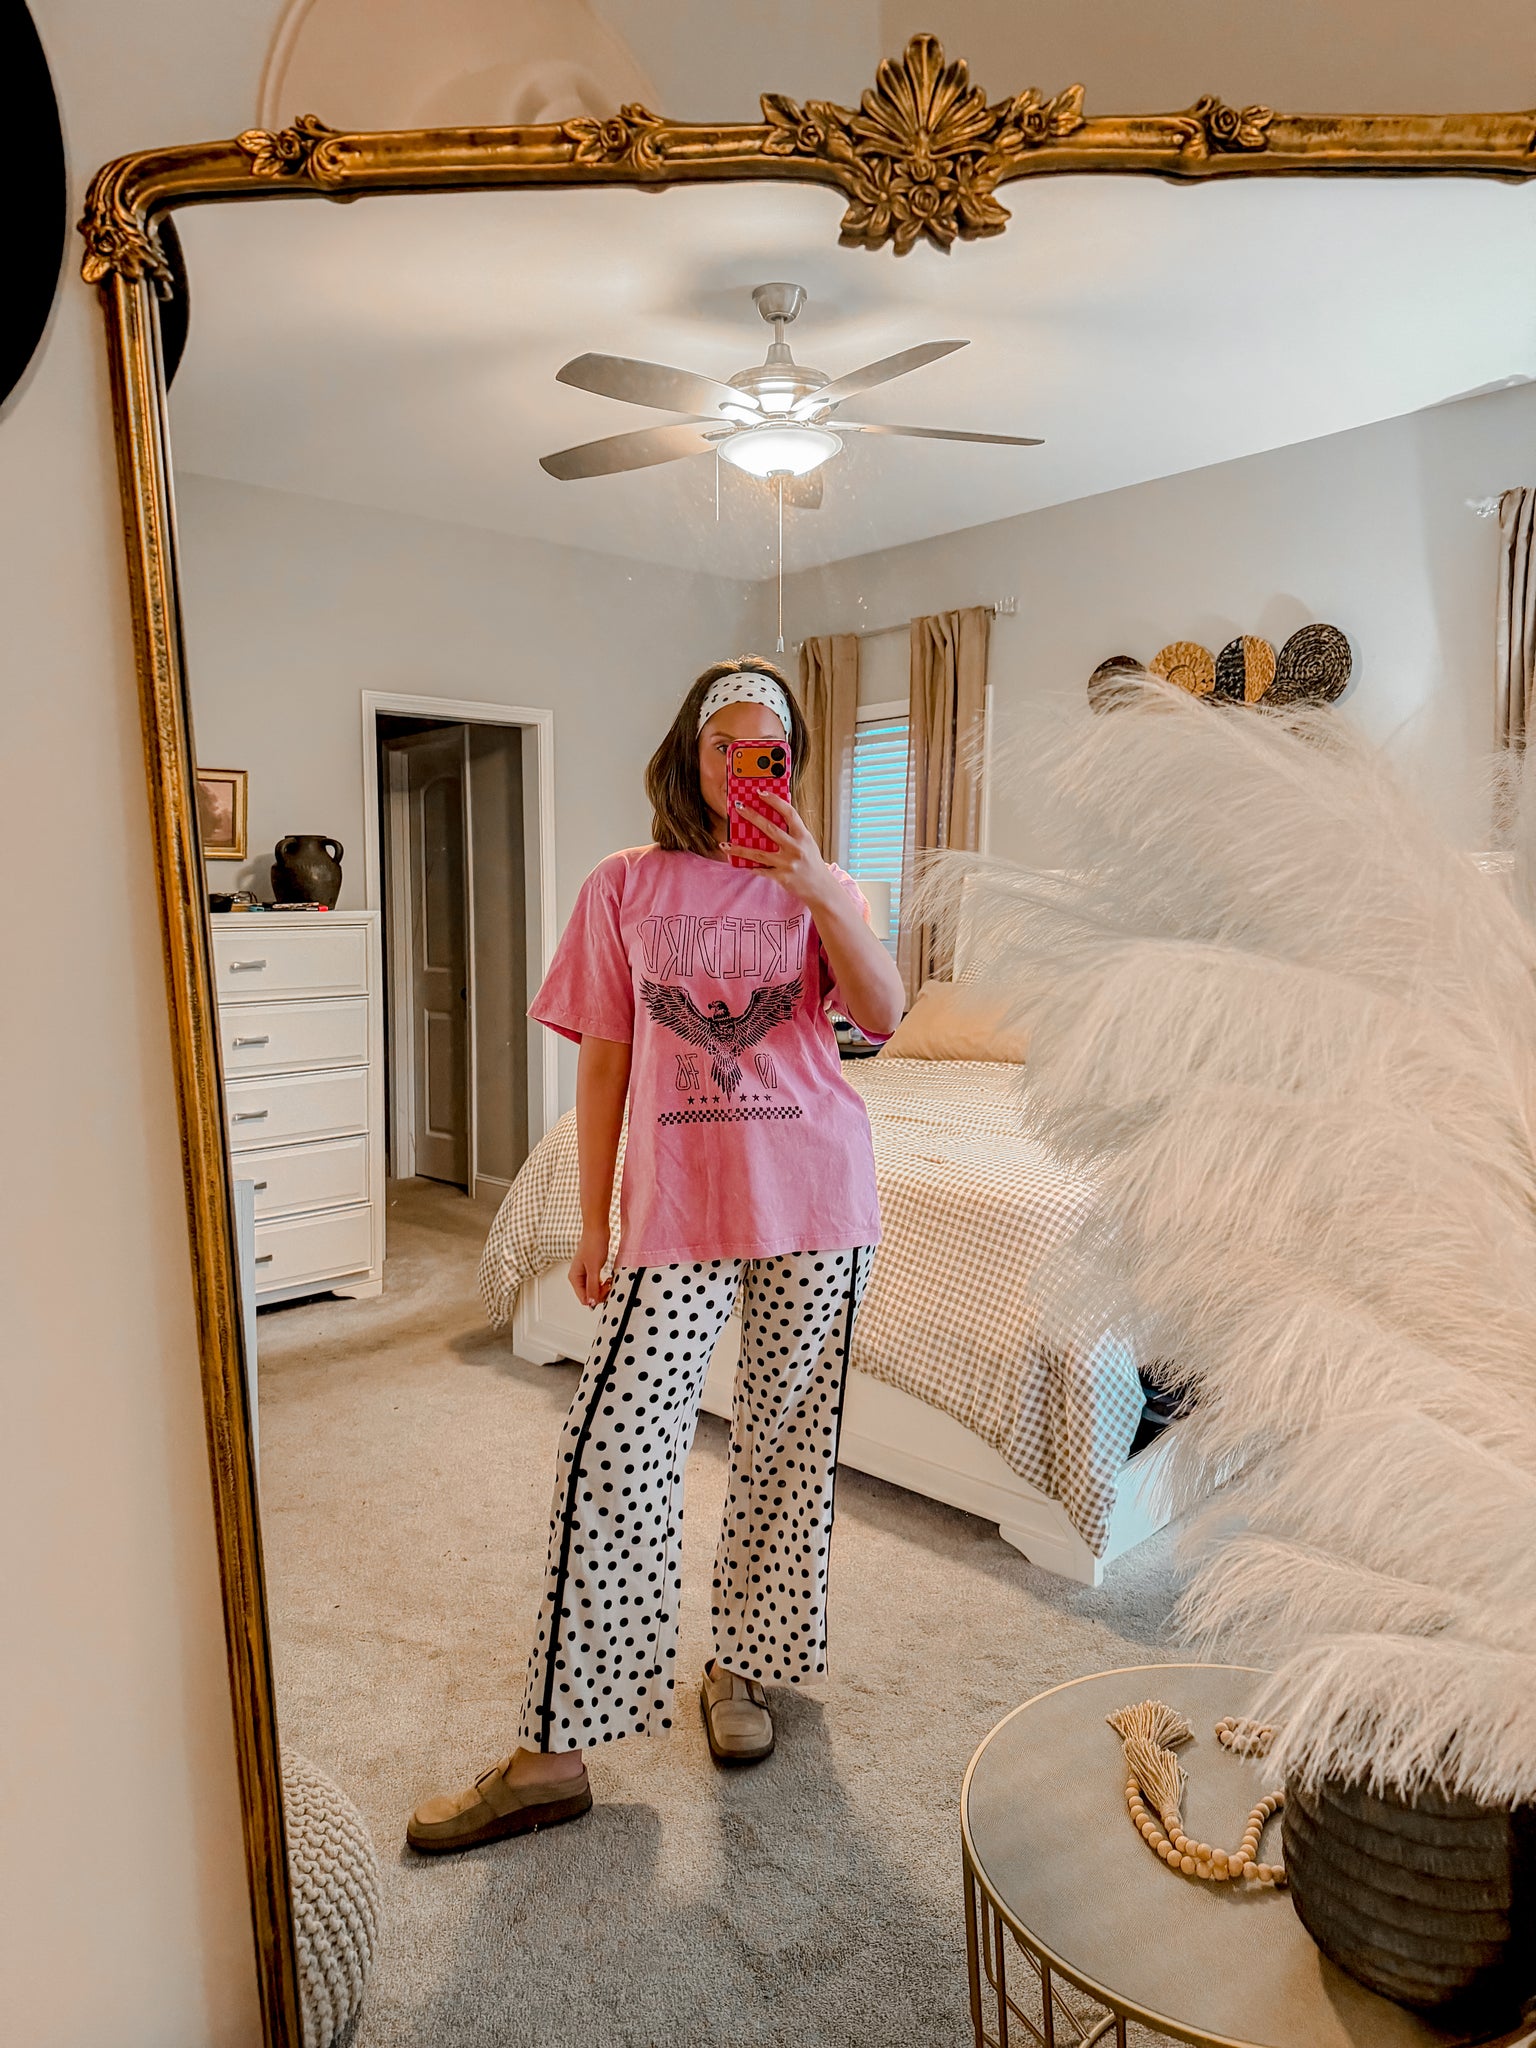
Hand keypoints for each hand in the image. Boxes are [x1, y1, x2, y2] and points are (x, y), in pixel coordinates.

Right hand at [569, 1224, 611, 1307]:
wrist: (597, 1229)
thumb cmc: (593, 1244)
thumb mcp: (594, 1268)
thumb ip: (592, 1286)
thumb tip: (591, 1302)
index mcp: (574, 1277)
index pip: (584, 1299)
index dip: (596, 1298)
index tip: (606, 1290)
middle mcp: (578, 1276)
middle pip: (589, 1295)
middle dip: (600, 1293)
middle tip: (609, 1284)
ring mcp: (585, 1273)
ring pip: (594, 1289)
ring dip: (603, 1288)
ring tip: (609, 1280)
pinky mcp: (592, 1269)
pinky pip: (597, 1282)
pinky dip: (603, 1282)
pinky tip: (609, 1278)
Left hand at [724, 789, 836, 909]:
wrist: (821, 888)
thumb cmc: (812, 863)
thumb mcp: (807, 843)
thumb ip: (793, 832)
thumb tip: (772, 818)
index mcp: (803, 836)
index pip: (788, 813)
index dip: (774, 801)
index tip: (760, 792)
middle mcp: (796, 848)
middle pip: (769, 829)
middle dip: (752, 816)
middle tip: (738, 807)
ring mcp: (787, 863)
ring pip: (758, 853)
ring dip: (739, 848)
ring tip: (724, 844)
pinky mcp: (781, 877)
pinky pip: (761, 870)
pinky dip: (750, 866)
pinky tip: (737, 863)